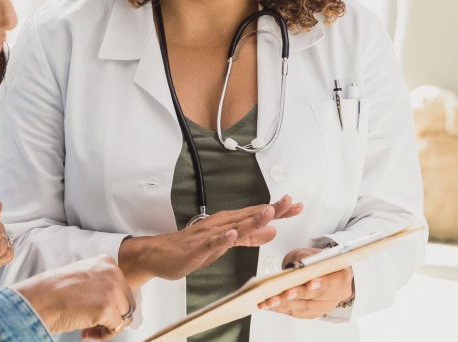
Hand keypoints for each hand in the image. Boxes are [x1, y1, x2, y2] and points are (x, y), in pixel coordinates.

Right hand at [13, 255, 135, 339]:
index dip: (112, 303)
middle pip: (127, 302)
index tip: (98, 309)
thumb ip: (100, 282)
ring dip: (109, 327)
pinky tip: (87, 332)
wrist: (38, 300)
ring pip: (125, 316)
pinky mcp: (108, 308)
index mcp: (106, 262)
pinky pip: (116, 328)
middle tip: (95, 325)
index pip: (123, 287)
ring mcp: (112, 289)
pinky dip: (103, 335)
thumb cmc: (52, 291)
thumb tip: (112, 299)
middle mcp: (112, 272)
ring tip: (90, 330)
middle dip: (114, 316)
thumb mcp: (82, 276)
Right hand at [118, 195, 301, 288]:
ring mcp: (209, 235)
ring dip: (251, 219)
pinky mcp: (197, 247)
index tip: (296, 206)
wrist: (161, 254)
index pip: (257, 214)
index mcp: (229, 222)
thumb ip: (250, 237)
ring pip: (233, 226)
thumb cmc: (192, 247)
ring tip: (268, 213)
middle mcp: (221, 224)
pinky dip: (223, 237)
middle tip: (289, 203)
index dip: (278, 210)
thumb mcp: (227, 243)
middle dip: (270, 210)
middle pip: (249, 215)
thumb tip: (272, 231)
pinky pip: (212, 242)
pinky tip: (232, 233)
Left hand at [256, 247, 353, 318]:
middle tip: (284, 293)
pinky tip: (268, 305)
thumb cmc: (318, 261)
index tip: (309, 284)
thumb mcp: (313, 253)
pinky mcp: (312, 313)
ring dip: (285, 305)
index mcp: (342, 276)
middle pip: (317, 299)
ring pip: (305, 309)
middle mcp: (336, 295)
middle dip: (298, 296)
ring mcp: (324, 306)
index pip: (335, 282)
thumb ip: (307, 259)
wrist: (321, 270)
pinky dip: (280, 308)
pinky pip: (296, 313)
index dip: (322, 284)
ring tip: (269, 301)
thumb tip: (296, 265)